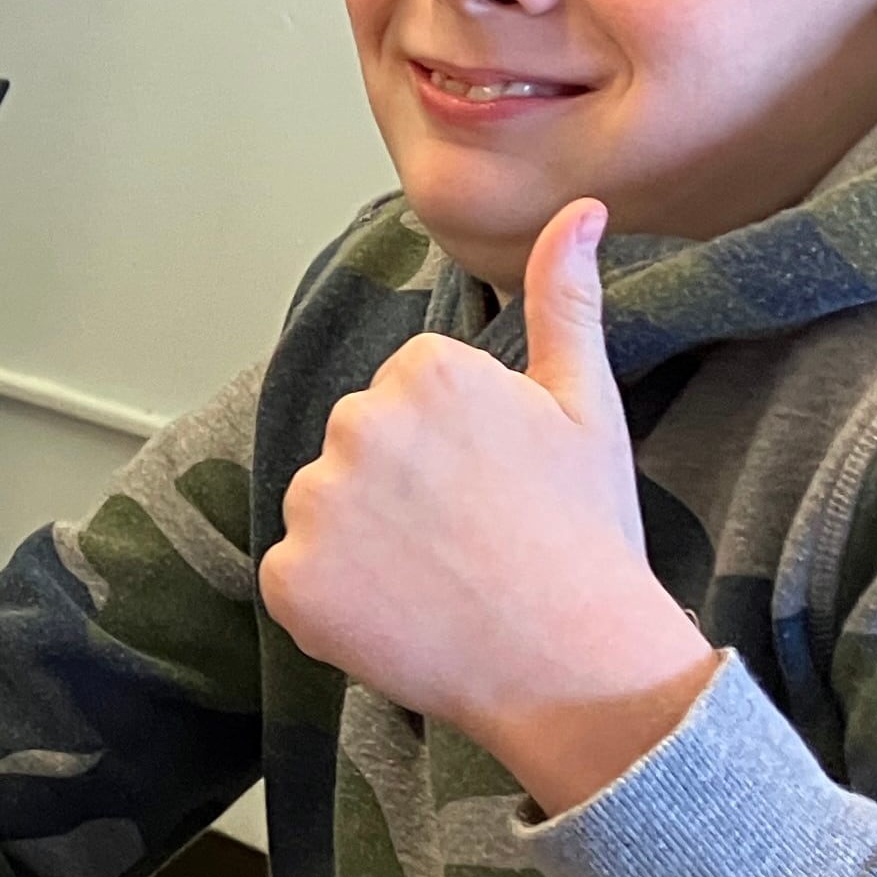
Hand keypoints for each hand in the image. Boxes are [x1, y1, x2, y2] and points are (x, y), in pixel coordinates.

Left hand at [258, 200, 716, 814]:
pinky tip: (398, 617)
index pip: (405, 394)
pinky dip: (332, 601)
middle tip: (469, 539)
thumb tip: (579, 211)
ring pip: (322, 507)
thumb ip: (564, 300)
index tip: (494, 487)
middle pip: (357, 447)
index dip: (452, 448)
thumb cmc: (587, 538)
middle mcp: (357, 423)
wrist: (576, 666)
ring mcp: (316, 504)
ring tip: (439, 580)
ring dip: (361, 543)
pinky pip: (294, 576)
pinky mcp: (290, 579)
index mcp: (423, 370)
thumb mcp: (586, 405)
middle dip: (398, 486)